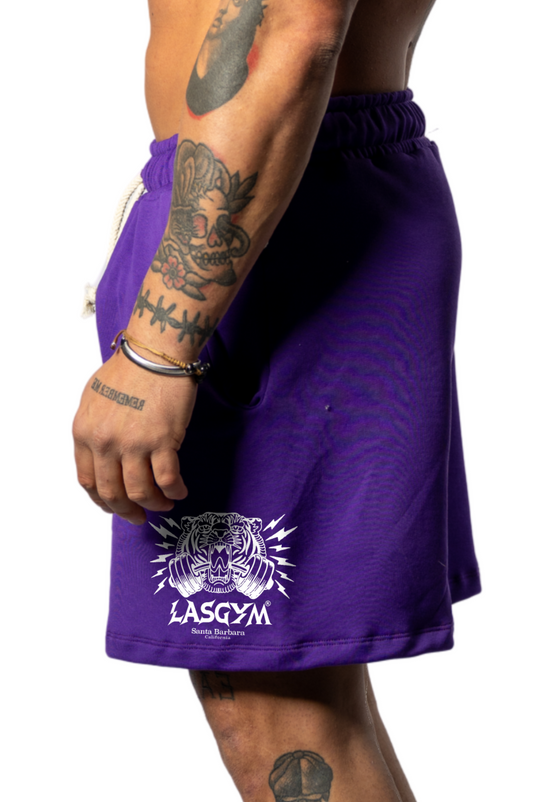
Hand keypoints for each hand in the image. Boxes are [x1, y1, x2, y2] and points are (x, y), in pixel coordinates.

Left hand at [72, 349, 197, 524]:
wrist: (156, 353)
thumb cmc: (129, 369)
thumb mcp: (94, 399)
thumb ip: (94, 429)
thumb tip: (104, 455)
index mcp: (85, 432)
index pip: (88, 480)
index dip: (103, 500)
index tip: (115, 506)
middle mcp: (105, 442)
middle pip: (112, 492)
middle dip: (126, 510)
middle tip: (138, 516)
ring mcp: (133, 443)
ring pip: (141, 491)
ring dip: (154, 504)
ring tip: (164, 504)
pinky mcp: (162, 441)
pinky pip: (167, 479)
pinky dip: (175, 491)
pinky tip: (180, 491)